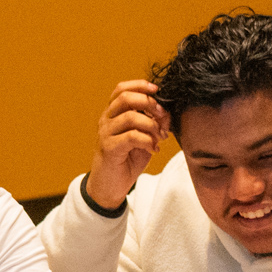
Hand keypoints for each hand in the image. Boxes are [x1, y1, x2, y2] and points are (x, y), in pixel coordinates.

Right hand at [85, 80, 170, 210]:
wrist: (110, 186)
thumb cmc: (127, 160)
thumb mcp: (144, 138)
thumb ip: (153, 123)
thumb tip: (166, 114)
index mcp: (113, 114)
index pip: (121, 89)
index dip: (140, 85)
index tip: (157, 90)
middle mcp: (106, 121)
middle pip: (125, 98)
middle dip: (149, 103)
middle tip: (162, 116)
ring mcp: (105, 134)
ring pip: (131, 117)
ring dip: (152, 126)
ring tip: (160, 138)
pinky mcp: (109, 148)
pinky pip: (132, 137)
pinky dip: (148, 141)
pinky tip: (153, 149)